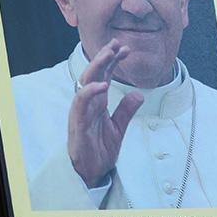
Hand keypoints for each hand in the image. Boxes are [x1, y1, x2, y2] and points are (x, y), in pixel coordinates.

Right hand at [68, 39, 143, 187]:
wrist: (90, 173)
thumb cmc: (99, 150)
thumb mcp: (118, 128)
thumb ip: (126, 110)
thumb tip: (138, 94)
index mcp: (97, 103)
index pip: (104, 76)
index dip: (113, 61)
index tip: (125, 49)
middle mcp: (88, 103)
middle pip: (94, 73)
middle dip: (104, 57)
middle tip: (116, 43)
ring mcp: (82, 111)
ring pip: (86, 82)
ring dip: (97, 66)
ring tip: (109, 54)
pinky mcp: (78, 122)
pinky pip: (81, 103)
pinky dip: (90, 91)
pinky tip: (102, 84)